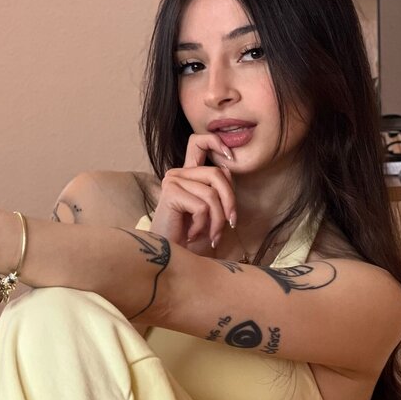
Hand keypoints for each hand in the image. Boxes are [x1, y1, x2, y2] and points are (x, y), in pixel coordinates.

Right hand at [149, 132, 236, 249]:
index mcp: (187, 175)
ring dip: (217, 221)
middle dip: (230, 202)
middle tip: (231, 225)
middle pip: (217, 174)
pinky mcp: (171, 193)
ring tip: (211, 237)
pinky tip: (191, 236)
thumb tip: (228, 168)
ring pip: (212, 194)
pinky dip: (203, 225)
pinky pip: (202, 206)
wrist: (170, 257)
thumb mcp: (211, 211)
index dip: (216, 142)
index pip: (198, 143)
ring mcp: (173, 181)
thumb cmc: (189, 238)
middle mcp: (178, 174)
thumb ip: (217, 189)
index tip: (230, 157)